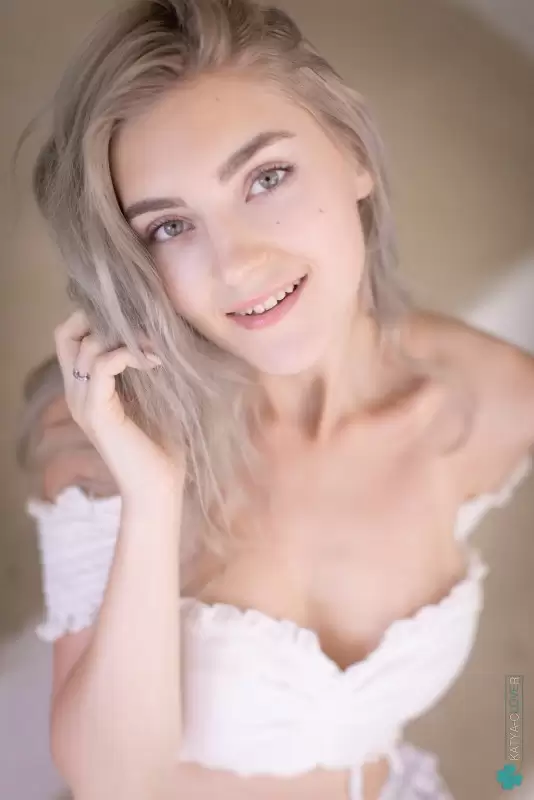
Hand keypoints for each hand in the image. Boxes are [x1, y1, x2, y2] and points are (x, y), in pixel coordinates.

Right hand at [54, 310, 184, 502]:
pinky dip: (128, 354)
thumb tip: (160, 333)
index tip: (137, 321)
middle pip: (65, 336)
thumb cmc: (162, 446)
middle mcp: (78, 393)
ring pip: (84, 347)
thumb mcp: (153, 397)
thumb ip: (144, 369)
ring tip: (156, 345)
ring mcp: (84, 403)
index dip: (97, 320)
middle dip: (98, 318)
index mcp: (88, 389)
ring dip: (124, 337)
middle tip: (136, 323)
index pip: (72, 338)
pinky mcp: (97, 412)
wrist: (158, 486)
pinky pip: (101, 365)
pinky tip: (154, 361)